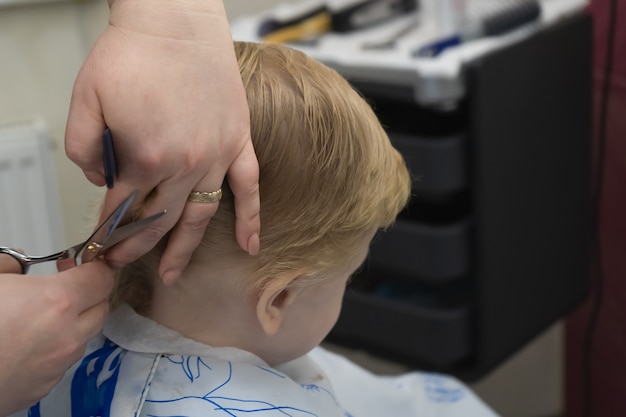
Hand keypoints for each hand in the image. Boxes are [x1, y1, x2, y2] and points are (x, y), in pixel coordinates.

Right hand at [0, 255, 112, 415]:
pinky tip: (25, 344)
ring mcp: (57, 366)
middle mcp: (67, 336)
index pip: (101, 278)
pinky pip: (61, 362)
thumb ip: (7, 264)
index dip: (93, 268)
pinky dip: (53, 350)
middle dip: (87, 294)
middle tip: (63, 285)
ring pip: (82, 337)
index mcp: (56, 303)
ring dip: (72, 323)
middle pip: (100, 308)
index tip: (83, 264)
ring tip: (38, 316)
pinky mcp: (43, 388)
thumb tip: (15, 262)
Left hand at [65, 0, 259, 283]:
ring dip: (182, 249)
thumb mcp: (86, 99)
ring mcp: (216, 157)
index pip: (122, 208)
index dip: (107, 230)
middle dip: (135, 246)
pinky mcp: (238, 144)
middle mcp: (184, 165)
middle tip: (122, 262)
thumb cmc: (133, 53)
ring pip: (199, 215)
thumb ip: (83, 149)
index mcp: (146, 157)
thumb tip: (98, 179)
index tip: (100, 245)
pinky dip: (250, 219)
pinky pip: (249, 189)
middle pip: (158, 220)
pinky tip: (249, 246)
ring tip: (172, 275)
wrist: (176, 23)